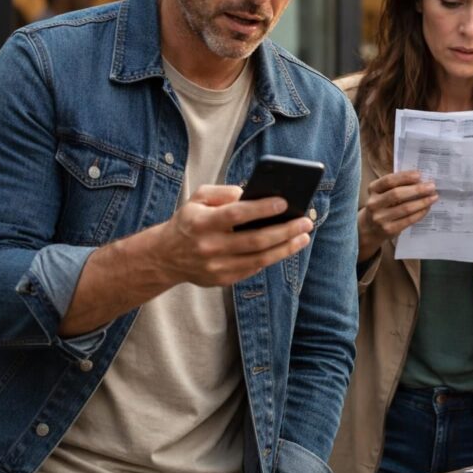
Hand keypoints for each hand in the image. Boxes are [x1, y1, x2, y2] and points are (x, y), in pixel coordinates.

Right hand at [149, 184, 313, 288]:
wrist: (166, 257)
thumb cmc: (189, 220)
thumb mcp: (198, 198)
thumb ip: (224, 192)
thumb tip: (252, 193)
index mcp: (201, 222)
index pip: (236, 215)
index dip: (261, 209)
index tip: (284, 202)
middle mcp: (209, 246)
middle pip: (255, 240)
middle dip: (285, 231)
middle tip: (306, 222)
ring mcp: (216, 266)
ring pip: (259, 258)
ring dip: (286, 248)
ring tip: (303, 236)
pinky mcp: (222, 279)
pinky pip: (254, 268)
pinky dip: (273, 257)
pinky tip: (287, 247)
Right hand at [358, 170, 437, 260]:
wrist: (371, 228)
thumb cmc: (383, 204)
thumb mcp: (383, 192)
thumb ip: (397, 185)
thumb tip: (421, 180)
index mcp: (373, 189)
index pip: (388, 180)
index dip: (405, 177)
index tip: (419, 175)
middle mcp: (374, 203)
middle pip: (397, 194)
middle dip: (417, 189)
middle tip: (432, 186)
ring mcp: (380, 218)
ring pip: (405, 208)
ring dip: (422, 202)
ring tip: (433, 197)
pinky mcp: (388, 230)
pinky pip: (408, 220)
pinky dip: (420, 213)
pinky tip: (427, 208)